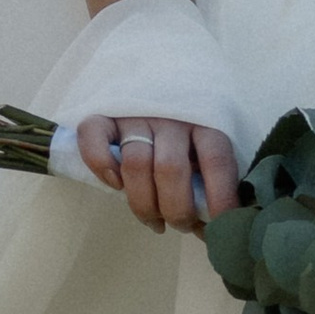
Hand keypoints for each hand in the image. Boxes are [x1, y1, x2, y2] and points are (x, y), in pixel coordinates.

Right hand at [75, 115, 237, 234]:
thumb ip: (212, 179)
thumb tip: (213, 227)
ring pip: (135, 163)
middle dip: (176, 210)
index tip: (220, 229)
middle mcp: (171, 114)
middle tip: (180, 225)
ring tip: (154, 222)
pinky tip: (115, 185)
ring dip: (144, 204)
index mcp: (206, 120)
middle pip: (170, 169)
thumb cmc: (191, 131)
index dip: (220, 198)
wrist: (164, 85)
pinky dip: (100, 164)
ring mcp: (137, 113)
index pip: (217, 159)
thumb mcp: (210, 148)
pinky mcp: (107, 112)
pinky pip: (94, 135)